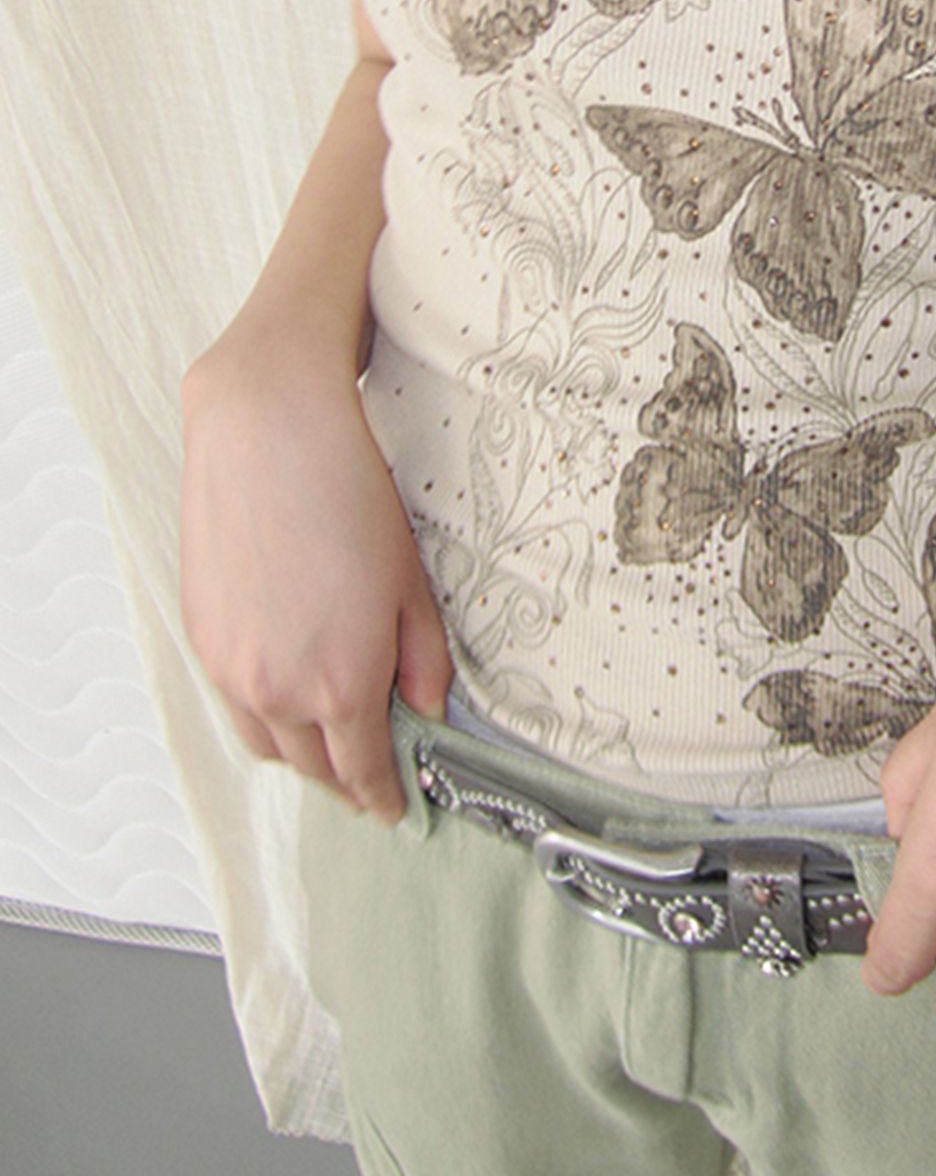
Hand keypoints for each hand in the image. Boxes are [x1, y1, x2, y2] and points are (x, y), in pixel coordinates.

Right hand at [178, 331, 453, 824]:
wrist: (268, 434)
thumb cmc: (347, 494)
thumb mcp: (409, 582)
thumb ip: (421, 657)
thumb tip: (425, 708)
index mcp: (341, 683)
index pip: (364, 770)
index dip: (382, 797)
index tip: (394, 809)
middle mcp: (278, 690)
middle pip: (313, 767)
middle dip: (344, 775)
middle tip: (369, 768)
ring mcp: (231, 668)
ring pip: (266, 742)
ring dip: (300, 748)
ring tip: (328, 730)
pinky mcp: (201, 637)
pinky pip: (234, 701)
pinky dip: (263, 710)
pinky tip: (287, 682)